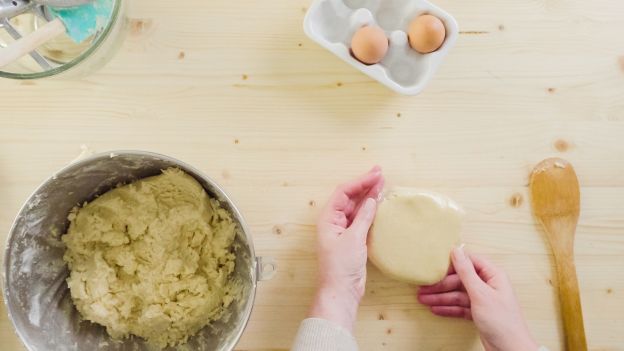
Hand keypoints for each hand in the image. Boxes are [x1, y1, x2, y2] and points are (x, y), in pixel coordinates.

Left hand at [309, 166, 383, 331]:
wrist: (341, 290)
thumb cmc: (341, 266)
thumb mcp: (354, 238)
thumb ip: (363, 217)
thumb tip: (372, 200)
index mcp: (328, 218)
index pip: (344, 192)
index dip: (360, 181)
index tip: (376, 174)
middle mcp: (334, 221)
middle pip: (350, 197)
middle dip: (365, 185)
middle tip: (380, 173)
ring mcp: (343, 230)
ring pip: (357, 207)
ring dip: (369, 196)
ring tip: (382, 184)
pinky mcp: (353, 239)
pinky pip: (361, 219)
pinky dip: (370, 210)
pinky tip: (379, 203)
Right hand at [418, 247, 538, 350]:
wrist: (510, 349)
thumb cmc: (502, 321)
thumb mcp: (480, 294)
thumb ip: (466, 272)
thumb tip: (456, 250)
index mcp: (493, 275)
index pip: (470, 262)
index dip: (452, 262)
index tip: (435, 264)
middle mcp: (488, 285)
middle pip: (460, 280)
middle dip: (441, 285)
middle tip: (424, 288)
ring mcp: (483, 300)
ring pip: (458, 294)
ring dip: (441, 297)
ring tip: (423, 300)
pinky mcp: (478, 313)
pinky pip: (460, 307)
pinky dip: (448, 308)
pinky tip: (435, 309)